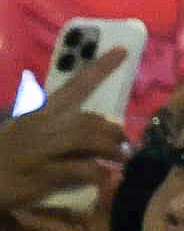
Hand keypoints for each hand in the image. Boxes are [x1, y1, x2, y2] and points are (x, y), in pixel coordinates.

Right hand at [0, 50, 128, 214]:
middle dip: (113, 131)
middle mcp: (41, 126)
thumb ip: (61, 122)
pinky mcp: (41, 175)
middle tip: (125, 142)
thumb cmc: (9, 151)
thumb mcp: (30, 128)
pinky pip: (79, 169)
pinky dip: (98, 173)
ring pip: (87, 140)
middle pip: (88, 120)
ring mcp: (41, 150)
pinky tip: (106, 178)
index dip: (100, 69)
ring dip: (112, 149)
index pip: (75, 85)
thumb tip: (99, 122)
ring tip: (122, 157)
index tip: (122, 51)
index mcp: (40, 110)